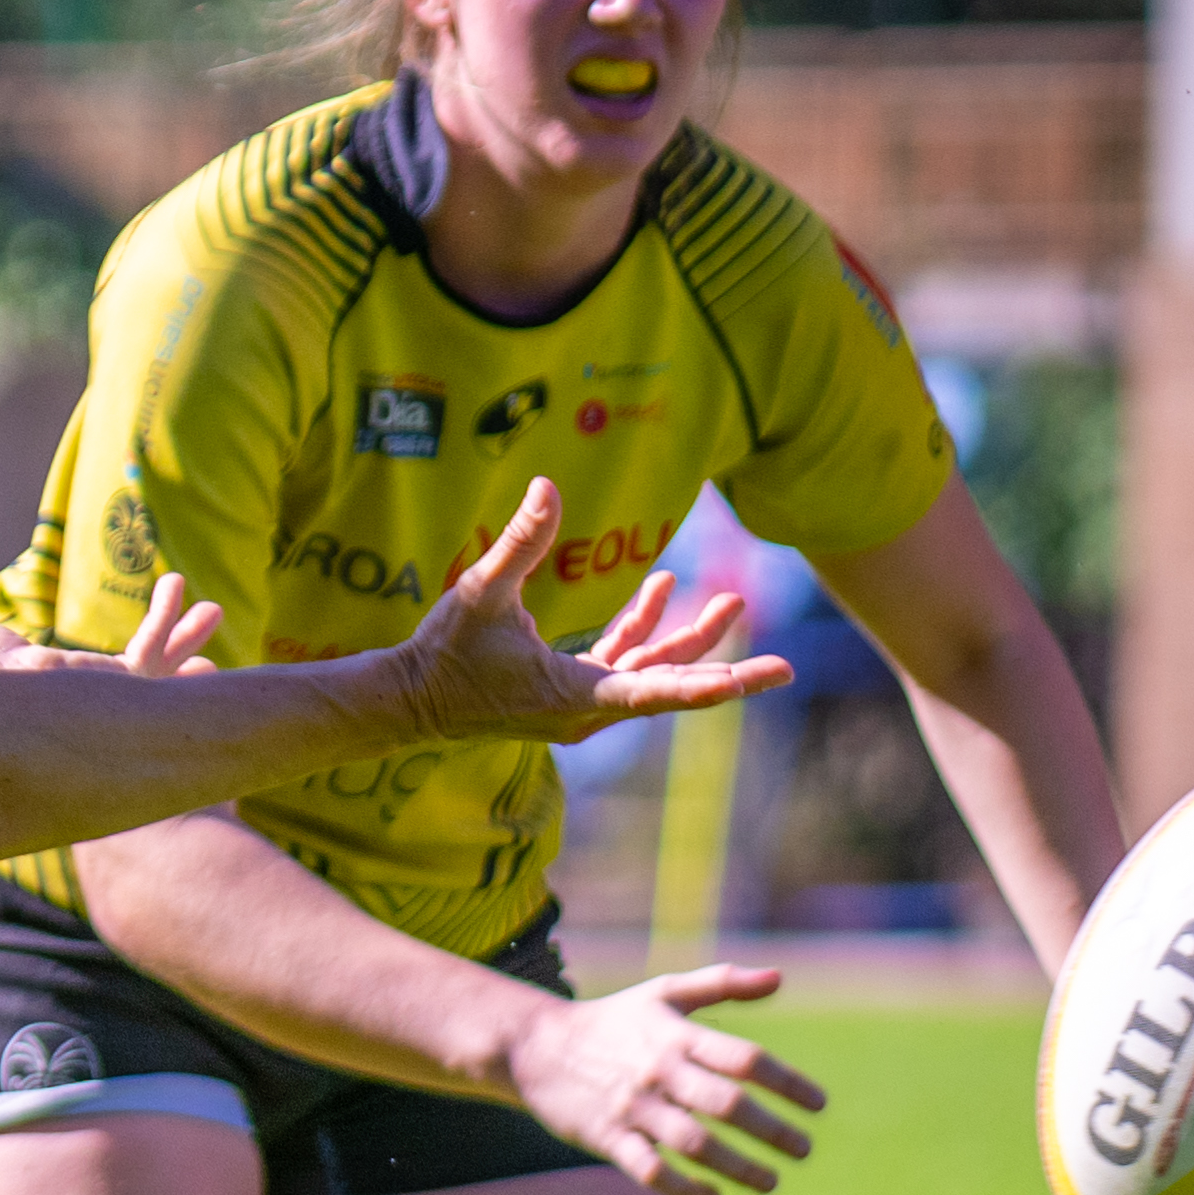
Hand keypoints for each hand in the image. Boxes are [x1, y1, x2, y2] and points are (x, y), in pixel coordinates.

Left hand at [0, 573, 224, 679]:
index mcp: (56, 698)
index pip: (90, 685)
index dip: (110, 675)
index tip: (123, 665)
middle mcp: (88, 706)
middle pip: (138, 685)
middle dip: (171, 662)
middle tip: (204, 651)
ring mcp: (109, 700)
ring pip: (158, 671)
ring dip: (184, 639)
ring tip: (214, 609)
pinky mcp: (118, 687)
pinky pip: (152, 652)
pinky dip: (168, 621)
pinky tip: (180, 586)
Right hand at [389, 481, 782, 743]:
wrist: (408, 702)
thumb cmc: (443, 653)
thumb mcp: (481, 592)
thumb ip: (521, 540)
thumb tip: (548, 485)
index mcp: (576, 695)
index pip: (658, 690)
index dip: (715, 683)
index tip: (765, 679)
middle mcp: (589, 709)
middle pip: (672, 687)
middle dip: (724, 666)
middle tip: (785, 667)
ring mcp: (581, 704)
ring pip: (651, 673)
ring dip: (688, 641)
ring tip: (732, 601)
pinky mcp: (569, 692)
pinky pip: (621, 663)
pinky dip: (642, 631)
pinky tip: (661, 588)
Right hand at [505, 963, 822, 1194]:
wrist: (534, 1046)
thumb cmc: (611, 1020)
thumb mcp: (664, 992)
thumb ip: (722, 983)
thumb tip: (780, 978)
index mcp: (678, 1035)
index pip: (745, 1060)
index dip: (788, 1083)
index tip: (818, 1105)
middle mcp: (659, 1071)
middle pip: (727, 1105)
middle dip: (772, 1131)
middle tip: (803, 1150)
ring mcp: (632, 1107)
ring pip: (694, 1143)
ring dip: (738, 1167)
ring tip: (770, 1182)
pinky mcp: (607, 1137)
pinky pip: (650, 1171)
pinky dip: (684, 1188)